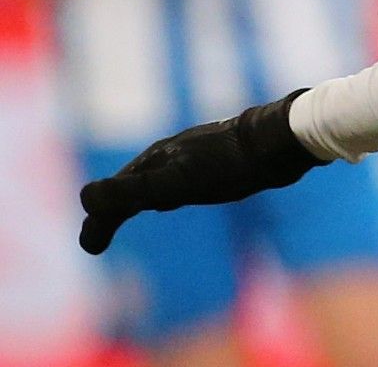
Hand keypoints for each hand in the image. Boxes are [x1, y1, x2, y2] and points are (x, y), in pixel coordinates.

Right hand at [78, 90, 325, 254]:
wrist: (282, 140)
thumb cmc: (231, 165)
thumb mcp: (178, 182)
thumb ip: (133, 191)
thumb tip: (85, 197)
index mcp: (157, 159)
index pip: (116, 194)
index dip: (100, 221)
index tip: (91, 247)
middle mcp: (171, 153)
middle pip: (131, 185)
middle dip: (111, 210)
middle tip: (98, 239)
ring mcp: (196, 154)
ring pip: (154, 179)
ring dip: (136, 199)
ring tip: (129, 213)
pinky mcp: (220, 157)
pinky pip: (180, 177)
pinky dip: (165, 192)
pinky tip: (177, 197)